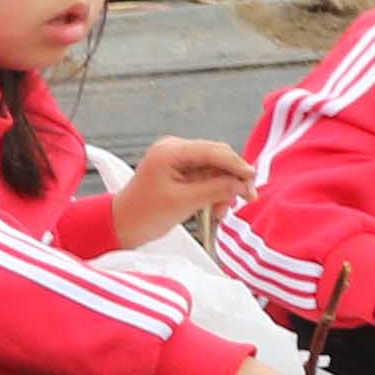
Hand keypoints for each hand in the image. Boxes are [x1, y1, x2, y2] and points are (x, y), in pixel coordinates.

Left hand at [107, 137, 257, 251]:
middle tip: (247, 197)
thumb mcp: (183, 202)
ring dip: (224, 188)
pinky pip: (206, 176)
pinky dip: (214, 191)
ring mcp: (177, 159)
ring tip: (223, 210)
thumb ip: (215, 190)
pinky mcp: (180, 171)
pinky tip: (216, 208)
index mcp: (170, 151)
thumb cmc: (145, 214)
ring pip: (214, 168)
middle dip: (233, 178)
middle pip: (217, 157)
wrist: (122, 225)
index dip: (236, 165)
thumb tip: (242, 184)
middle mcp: (174, 149)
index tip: (252, 179)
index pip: (213, 151)